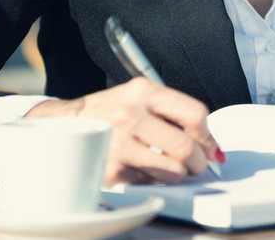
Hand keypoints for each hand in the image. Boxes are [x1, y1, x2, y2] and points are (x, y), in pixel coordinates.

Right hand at [25, 78, 223, 184]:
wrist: (64, 125)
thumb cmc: (110, 111)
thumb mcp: (139, 97)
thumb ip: (174, 113)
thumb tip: (211, 146)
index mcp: (143, 91)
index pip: (195, 113)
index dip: (208, 135)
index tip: (209, 145)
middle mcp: (131, 115)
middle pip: (187, 148)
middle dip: (198, 162)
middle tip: (196, 164)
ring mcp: (119, 143)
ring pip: (172, 171)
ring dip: (177, 174)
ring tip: (169, 167)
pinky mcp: (110, 169)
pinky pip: (149, 183)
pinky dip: (152, 180)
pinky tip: (142, 168)